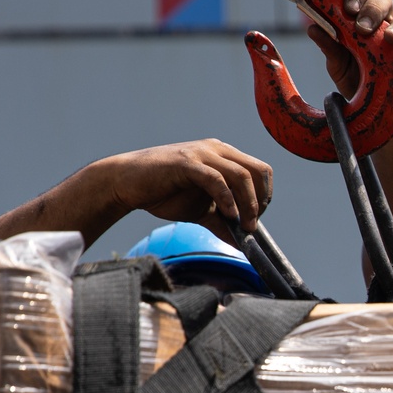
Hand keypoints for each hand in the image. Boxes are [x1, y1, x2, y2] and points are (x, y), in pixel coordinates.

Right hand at [98, 139, 272, 235]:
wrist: (127, 183)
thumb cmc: (163, 193)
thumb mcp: (200, 211)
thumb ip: (221, 223)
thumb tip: (241, 243)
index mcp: (223, 156)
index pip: (259, 171)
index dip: (264, 196)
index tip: (256, 219)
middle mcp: (216, 150)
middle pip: (257, 171)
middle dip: (261, 201)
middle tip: (252, 225)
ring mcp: (202, 154)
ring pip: (241, 175)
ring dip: (248, 204)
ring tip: (243, 226)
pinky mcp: (186, 163)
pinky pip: (216, 179)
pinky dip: (227, 199)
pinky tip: (228, 215)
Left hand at [307, 0, 392, 110]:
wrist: (382, 110)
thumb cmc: (358, 80)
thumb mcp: (339, 66)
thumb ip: (329, 47)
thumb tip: (312, 29)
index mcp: (361, 18)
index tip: (347, 9)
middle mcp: (384, 21)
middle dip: (373, 10)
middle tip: (363, 27)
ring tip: (390, 39)